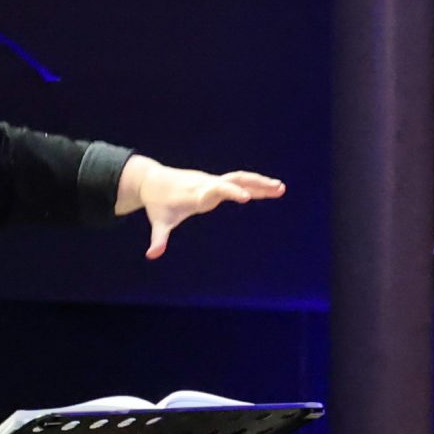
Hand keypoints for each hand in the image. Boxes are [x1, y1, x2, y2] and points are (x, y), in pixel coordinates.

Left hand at [120, 158, 286, 258]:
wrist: (153, 180)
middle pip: (234, 181)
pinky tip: (271, 188)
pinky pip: (238, 180)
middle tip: (276, 188)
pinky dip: (254, 184)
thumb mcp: (158, 222)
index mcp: (196, 194)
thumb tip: (151, 255)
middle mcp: (207, 184)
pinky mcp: (216, 182)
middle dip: (255, 184)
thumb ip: (158, 239)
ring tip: (281, 188)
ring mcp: (213, 181)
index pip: (216, 191)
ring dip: (260, 182)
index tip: (246, 197)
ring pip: (240, 178)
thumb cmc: (158, 204)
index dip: (230, 193)